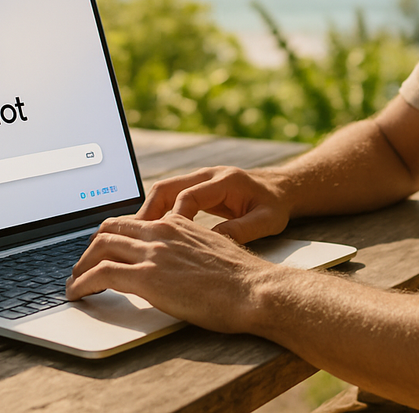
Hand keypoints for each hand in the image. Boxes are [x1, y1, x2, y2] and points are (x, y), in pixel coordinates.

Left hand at [65, 212, 283, 331]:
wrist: (256, 290)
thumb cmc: (243, 280)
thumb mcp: (215, 252)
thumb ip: (192, 250)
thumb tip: (182, 266)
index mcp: (178, 224)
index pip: (133, 221)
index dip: (111, 236)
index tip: (102, 250)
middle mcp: (162, 231)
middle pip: (109, 229)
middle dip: (90, 248)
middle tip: (82, 267)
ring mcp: (153, 252)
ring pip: (99, 248)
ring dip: (80, 266)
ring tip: (74, 283)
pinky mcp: (147, 277)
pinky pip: (101, 274)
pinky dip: (82, 283)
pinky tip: (77, 294)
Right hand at [137, 166, 290, 242]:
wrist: (282, 188)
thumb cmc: (276, 205)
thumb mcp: (267, 221)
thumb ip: (241, 230)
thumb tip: (212, 244)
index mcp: (224, 180)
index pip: (188, 195)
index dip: (174, 218)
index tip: (165, 241)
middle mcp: (207, 175)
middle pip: (166, 188)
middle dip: (148, 212)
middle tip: (135, 238)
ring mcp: (200, 180)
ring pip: (163, 191)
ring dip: (149, 213)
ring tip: (138, 238)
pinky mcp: (197, 189)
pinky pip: (170, 198)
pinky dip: (158, 214)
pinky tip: (153, 234)